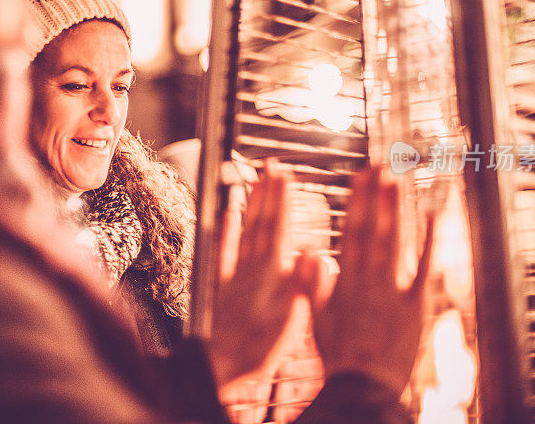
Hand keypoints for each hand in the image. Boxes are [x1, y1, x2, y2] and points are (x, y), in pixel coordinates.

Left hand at [207, 162, 320, 386]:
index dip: (282, 201)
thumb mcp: (288, 323)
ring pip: (245, 231)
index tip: (286, 175)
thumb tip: (315, 252)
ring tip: (258, 179)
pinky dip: (228, 230)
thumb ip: (301, 286)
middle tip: (274, 165)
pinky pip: (224, 251)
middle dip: (269, 193)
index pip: (278, 230)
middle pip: (261, 224)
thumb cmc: (256, 351)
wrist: (219, 368)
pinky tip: (229, 212)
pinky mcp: (222, 284)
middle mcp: (251, 269)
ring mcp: (235, 274)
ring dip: (252, 204)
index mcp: (270, 276)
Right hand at [311, 166, 433, 395]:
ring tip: (399, 180)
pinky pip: (424, 270)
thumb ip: (312, 285)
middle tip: (381, 165)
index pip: (351, 232)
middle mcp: (369, 280)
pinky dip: (428, 244)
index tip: (360, 176)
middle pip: (373, 230)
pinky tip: (433, 217)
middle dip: (376, 196)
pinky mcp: (416, 306)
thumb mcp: (314, 319)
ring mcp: (393, 291)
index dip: (356, 202)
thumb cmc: (337, 355)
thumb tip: (309, 252)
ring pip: (395, 243)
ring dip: (397, 210)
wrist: (364, 388)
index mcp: (344, 281)